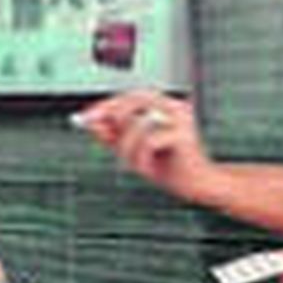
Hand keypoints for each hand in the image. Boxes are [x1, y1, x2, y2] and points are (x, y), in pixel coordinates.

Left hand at [74, 90, 210, 199]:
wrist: (198, 186)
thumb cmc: (170, 167)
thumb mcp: (133, 150)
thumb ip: (113, 135)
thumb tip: (90, 123)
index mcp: (163, 106)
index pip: (129, 96)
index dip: (105, 105)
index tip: (84, 117)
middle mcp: (174, 106)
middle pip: (135, 98)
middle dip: (112, 114)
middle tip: (96, 129)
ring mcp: (181, 118)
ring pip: (139, 122)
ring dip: (128, 147)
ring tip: (134, 164)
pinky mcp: (184, 135)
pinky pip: (150, 141)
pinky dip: (142, 158)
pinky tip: (148, 169)